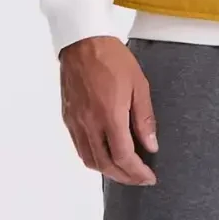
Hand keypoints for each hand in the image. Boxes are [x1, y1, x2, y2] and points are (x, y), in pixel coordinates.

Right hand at [59, 35, 157, 184]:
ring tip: (124, 170)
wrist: (83, 41)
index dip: (137, 172)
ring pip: (90, 160)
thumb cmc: (113, 58)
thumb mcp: (138, 84)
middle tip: (139, 178)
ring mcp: (76, 122)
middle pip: (106, 165)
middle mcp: (90, 124)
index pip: (123, 157)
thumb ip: (144, 118)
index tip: (149, 177)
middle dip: (124, 177)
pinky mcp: (68, 117)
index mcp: (110, 116)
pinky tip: (105, 154)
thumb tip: (151, 145)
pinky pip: (80, 147)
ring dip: (108, 171)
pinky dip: (93, 159)